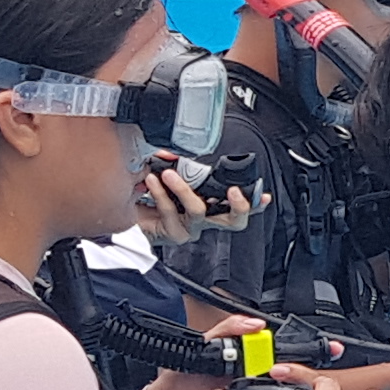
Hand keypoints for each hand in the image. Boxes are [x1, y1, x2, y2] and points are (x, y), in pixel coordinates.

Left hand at [133, 165, 251, 244]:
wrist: (126, 215)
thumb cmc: (149, 195)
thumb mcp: (167, 176)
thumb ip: (176, 165)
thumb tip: (174, 154)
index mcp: (210, 206)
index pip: (238, 207)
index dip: (255, 203)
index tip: (264, 196)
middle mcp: (205, 220)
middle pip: (234, 222)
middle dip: (240, 206)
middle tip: (234, 190)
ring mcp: (190, 230)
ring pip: (199, 211)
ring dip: (183, 189)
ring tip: (167, 174)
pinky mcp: (173, 235)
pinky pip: (172, 213)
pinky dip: (161, 194)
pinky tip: (152, 182)